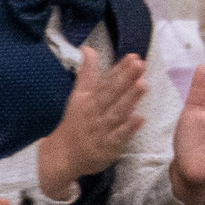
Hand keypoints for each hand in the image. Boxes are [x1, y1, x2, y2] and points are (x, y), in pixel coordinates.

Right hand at [37, 46, 146, 196]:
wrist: (62, 155)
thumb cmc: (76, 122)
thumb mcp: (77, 96)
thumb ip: (86, 74)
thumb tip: (88, 49)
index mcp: (88, 99)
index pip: (105, 81)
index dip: (119, 69)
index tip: (133, 56)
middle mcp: (94, 112)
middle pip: (111, 94)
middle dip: (125, 79)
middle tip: (139, 64)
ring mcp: (101, 130)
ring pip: (116, 113)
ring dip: (129, 99)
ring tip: (142, 85)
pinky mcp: (107, 147)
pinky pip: (118, 137)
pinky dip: (128, 128)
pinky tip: (140, 119)